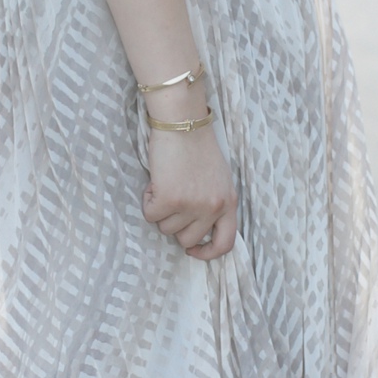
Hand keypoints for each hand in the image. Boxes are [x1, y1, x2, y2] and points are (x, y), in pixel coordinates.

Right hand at [142, 120, 237, 260]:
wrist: (183, 124)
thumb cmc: (197, 147)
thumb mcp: (218, 179)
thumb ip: (213, 203)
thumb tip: (196, 228)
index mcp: (229, 202)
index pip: (225, 244)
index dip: (208, 253)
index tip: (193, 250)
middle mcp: (213, 207)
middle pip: (187, 239)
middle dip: (175, 224)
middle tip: (173, 200)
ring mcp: (192, 205)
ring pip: (166, 228)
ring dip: (161, 210)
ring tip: (166, 184)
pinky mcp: (170, 199)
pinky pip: (151, 215)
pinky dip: (148, 201)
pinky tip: (156, 181)